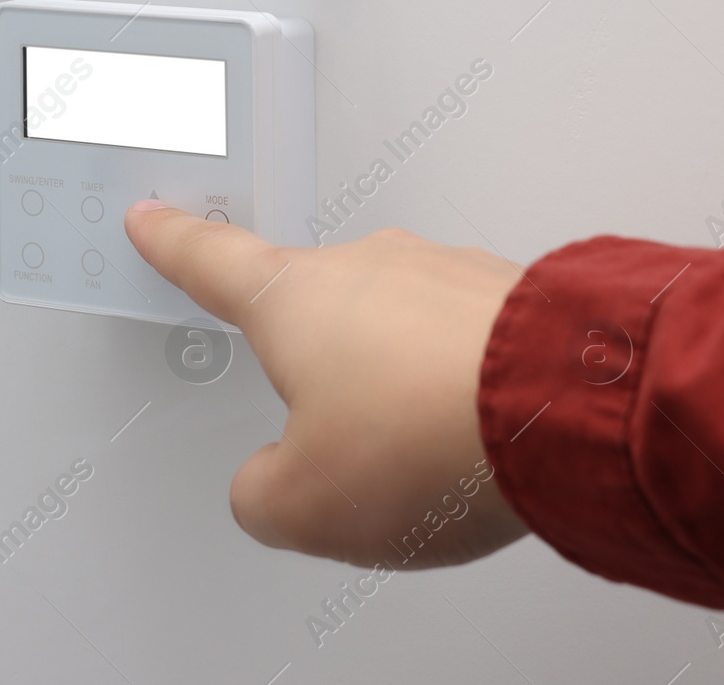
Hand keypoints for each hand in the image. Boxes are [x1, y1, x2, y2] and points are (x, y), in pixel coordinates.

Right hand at [124, 202, 529, 568]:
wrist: (569, 409)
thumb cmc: (426, 436)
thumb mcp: (301, 503)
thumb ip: (261, 494)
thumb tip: (269, 487)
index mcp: (289, 300)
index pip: (210, 262)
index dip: (173, 244)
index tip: (153, 220)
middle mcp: (364, 267)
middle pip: (312, 310)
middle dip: (316, 366)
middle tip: (333, 433)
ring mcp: (442, 274)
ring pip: (394, 328)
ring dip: (395, 381)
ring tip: (423, 452)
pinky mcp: (511, 295)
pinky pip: (461, 341)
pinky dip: (457, 383)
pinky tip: (475, 435)